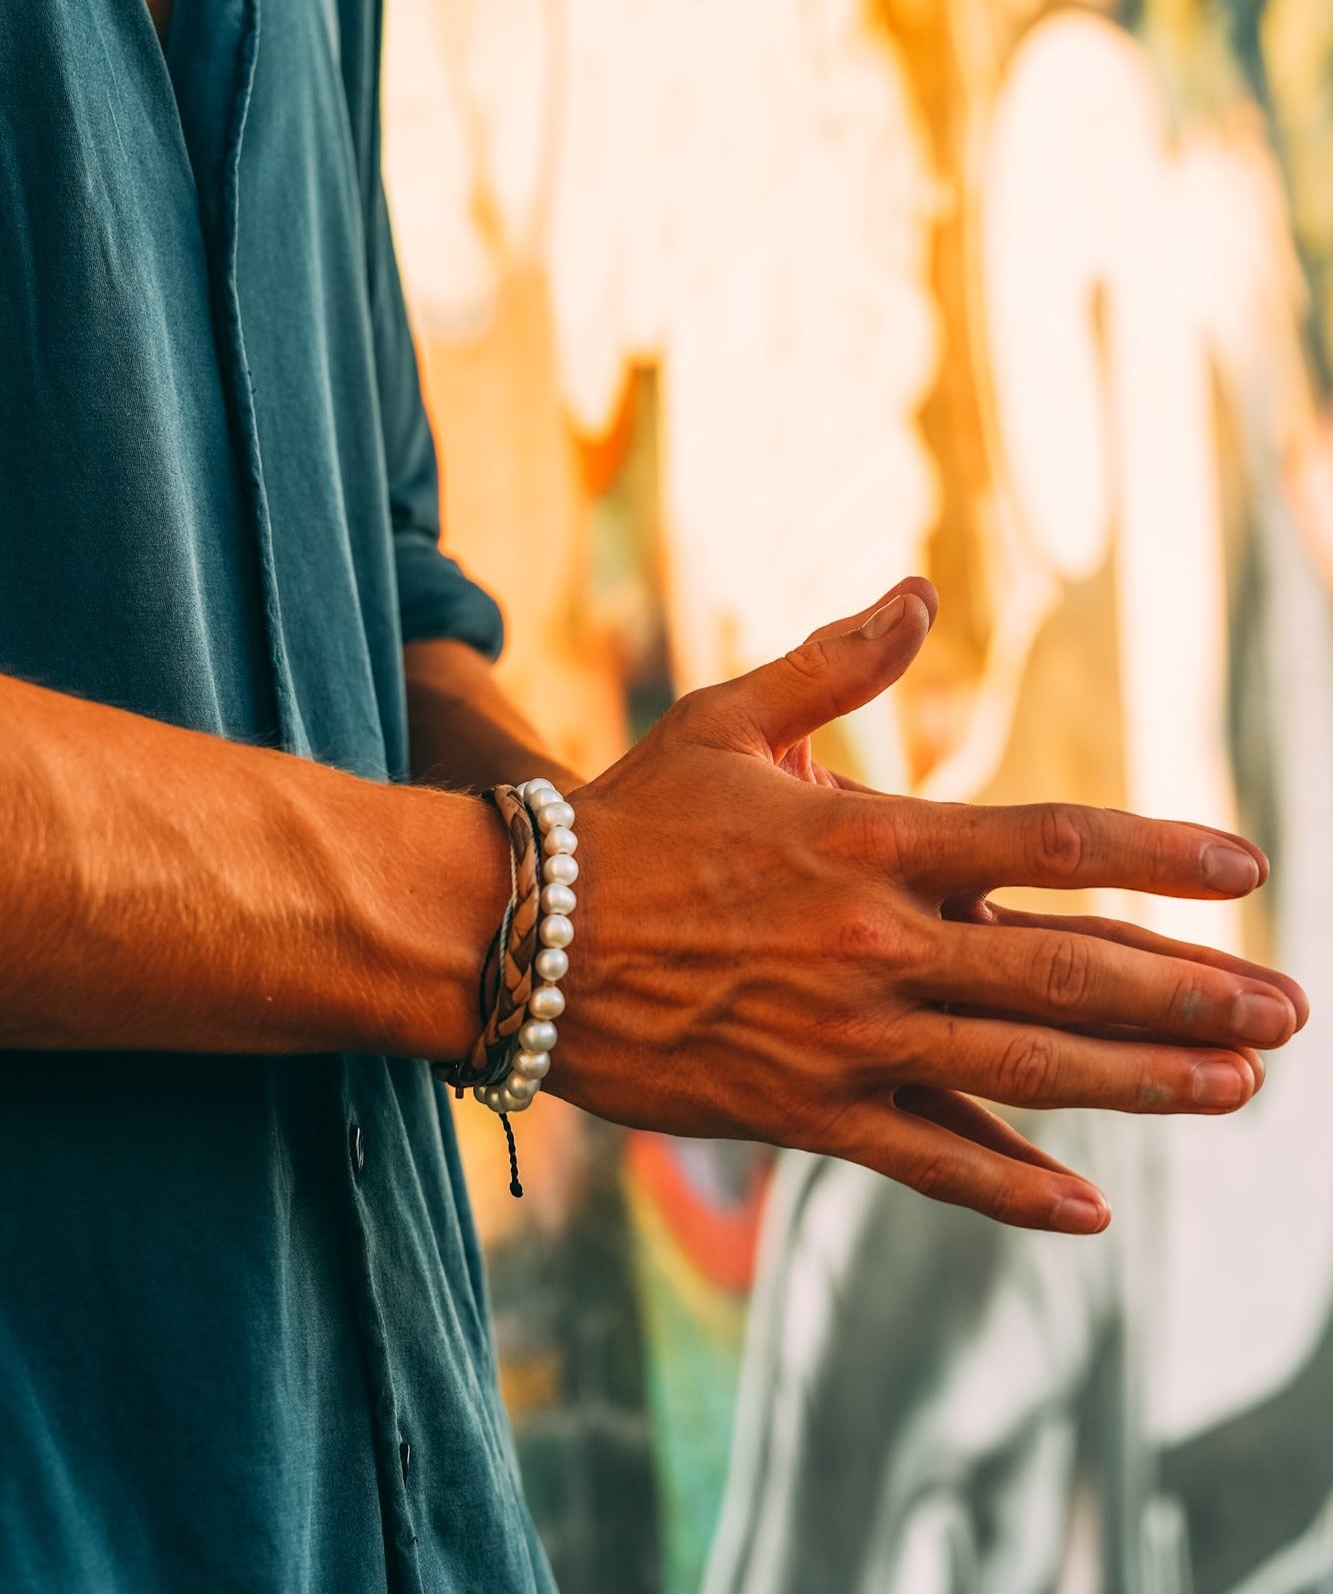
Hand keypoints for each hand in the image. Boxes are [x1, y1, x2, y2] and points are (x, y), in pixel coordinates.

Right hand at [560, 584, 1305, 1232]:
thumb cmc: (628, 817)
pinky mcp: (804, 1111)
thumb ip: (836, 661)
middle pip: (1065, 969)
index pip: (1050, 841)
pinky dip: (1010, 1187)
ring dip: (1141, 1082)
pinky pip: (927, 1157)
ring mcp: (847, 1036)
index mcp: (870, 840)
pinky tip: (1089, 1212)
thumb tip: (918, 589)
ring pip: (1022, 1067)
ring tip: (1238, 1089)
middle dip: (1190, 989)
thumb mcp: (729, 720)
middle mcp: (877, 942)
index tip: (1246, 866)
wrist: (518, 933)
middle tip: (1290, 1009)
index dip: (1158, 855)